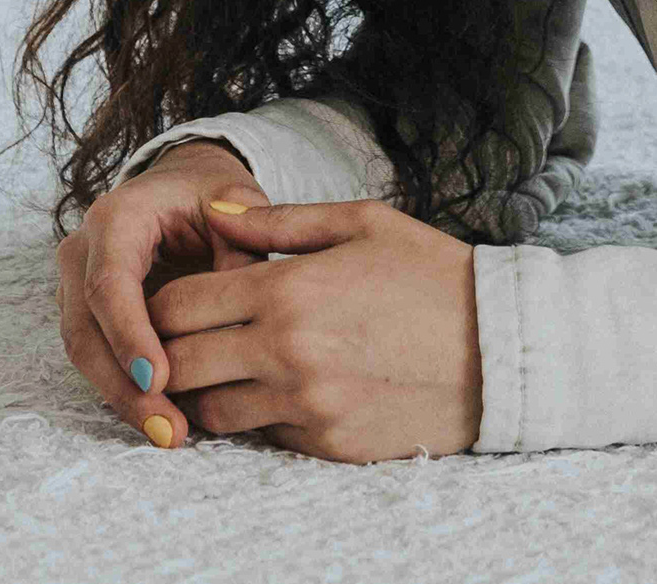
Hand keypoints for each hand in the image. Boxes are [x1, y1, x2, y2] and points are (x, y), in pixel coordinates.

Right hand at [55, 140, 272, 446]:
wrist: (183, 183)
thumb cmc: (210, 194)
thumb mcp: (236, 204)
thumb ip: (241, 249)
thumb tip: (240, 308)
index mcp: (116, 216)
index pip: (109, 282)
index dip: (129, 334)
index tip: (158, 380)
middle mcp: (83, 250)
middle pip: (86, 327)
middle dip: (122, 385)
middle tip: (168, 429)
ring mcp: (75, 283)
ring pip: (83, 350)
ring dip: (121, 398)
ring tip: (169, 433)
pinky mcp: (84, 312)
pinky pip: (95, 356)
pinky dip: (123, 389)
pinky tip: (161, 417)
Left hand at [149, 197, 483, 462]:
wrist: (498, 346)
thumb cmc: (430, 272)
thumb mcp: (360, 222)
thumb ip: (277, 220)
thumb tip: (214, 211)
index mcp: (289, 290)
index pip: (178, 307)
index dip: (158, 306)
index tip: (168, 302)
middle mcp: (287, 353)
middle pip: (181, 366)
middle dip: (170, 354)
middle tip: (183, 341)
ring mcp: (306, 406)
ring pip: (211, 414)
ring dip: (207, 393)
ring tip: (228, 367)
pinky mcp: (327, 445)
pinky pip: (262, 438)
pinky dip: (257, 417)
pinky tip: (279, 388)